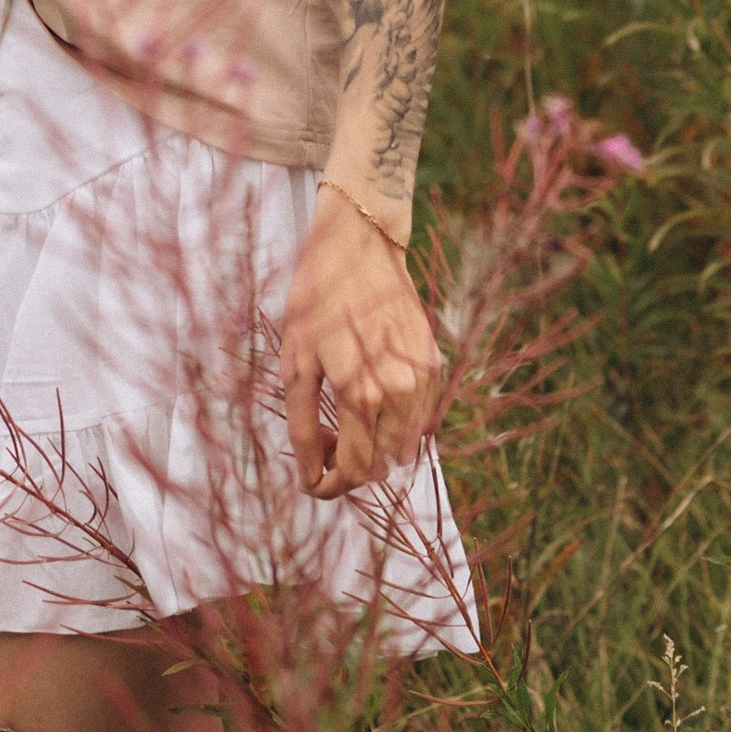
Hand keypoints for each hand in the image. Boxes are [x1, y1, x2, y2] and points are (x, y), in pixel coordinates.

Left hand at [278, 189, 442, 494]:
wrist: (360, 247)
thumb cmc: (317, 300)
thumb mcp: (295, 363)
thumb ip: (304, 428)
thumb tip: (311, 478)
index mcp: (362, 396)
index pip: (353, 472)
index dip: (328, 484)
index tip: (312, 476)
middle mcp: (400, 393)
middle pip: (380, 467)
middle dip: (348, 464)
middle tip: (324, 434)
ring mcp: (423, 379)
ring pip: (403, 447)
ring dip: (375, 446)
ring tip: (346, 412)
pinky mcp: (435, 365)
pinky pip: (420, 418)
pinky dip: (396, 422)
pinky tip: (372, 394)